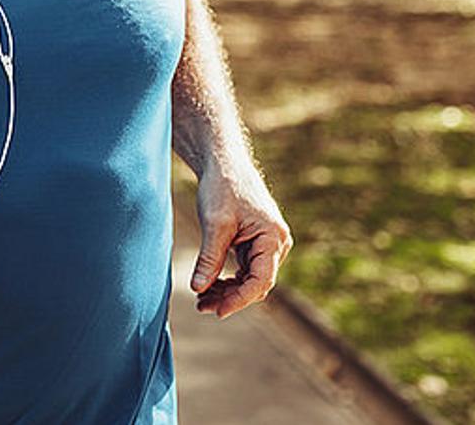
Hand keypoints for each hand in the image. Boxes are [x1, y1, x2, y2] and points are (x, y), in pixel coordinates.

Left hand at [190, 167, 291, 318]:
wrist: (223, 163)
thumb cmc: (222, 187)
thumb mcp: (214, 223)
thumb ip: (209, 258)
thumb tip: (198, 289)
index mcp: (272, 238)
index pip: (261, 281)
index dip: (240, 299)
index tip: (218, 311)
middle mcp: (276, 244)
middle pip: (256, 284)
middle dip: (230, 298)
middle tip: (200, 307)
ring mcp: (267, 245)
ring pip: (250, 280)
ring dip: (227, 291)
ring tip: (201, 300)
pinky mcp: (255, 244)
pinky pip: (245, 271)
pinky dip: (228, 280)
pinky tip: (208, 286)